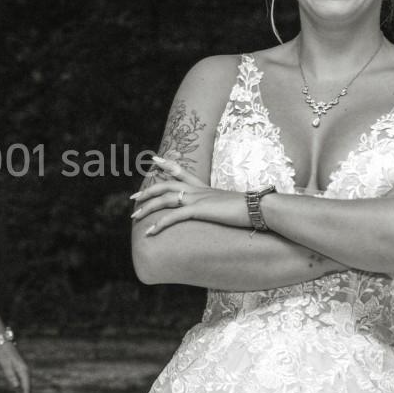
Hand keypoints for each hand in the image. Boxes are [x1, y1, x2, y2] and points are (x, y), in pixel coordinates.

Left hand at [0, 343, 29, 392]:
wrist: (3, 344)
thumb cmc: (3, 353)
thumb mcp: (5, 365)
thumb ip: (11, 376)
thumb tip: (16, 387)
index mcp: (23, 370)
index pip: (26, 387)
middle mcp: (25, 372)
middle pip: (25, 389)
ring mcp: (22, 372)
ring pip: (22, 388)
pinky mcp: (18, 372)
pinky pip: (19, 384)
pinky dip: (17, 392)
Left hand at [130, 156, 244, 235]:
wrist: (260, 208)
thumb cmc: (249, 209)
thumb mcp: (229, 205)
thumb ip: (220, 206)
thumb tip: (221, 211)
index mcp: (204, 188)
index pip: (181, 171)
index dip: (167, 165)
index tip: (154, 160)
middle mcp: (198, 190)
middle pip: (166, 185)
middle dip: (148, 191)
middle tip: (133, 198)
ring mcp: (198, 199)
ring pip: (165, 199)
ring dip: (147, 208)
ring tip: (134, 217)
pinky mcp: (200, 210)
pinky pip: (174, 216)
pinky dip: (160, 224)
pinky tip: (150, 232)